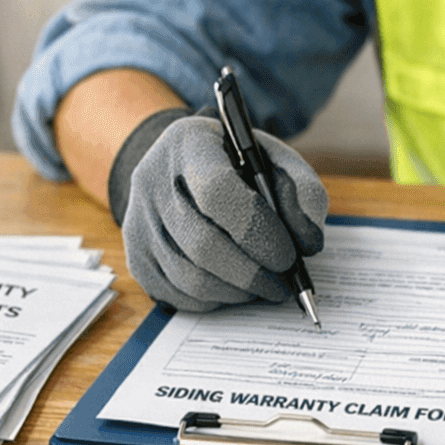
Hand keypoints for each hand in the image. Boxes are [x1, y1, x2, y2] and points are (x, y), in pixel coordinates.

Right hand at [117, 114, 327, 311]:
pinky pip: (176, 294)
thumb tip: (308, 242)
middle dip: (253, 273)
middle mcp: (152, 181)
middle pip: (202, 244)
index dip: (257, 230)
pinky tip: (237, 287)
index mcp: (190, 145)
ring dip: (237, 291)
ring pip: (189, 277)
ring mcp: (138, 221)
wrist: (181, 166)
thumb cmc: (237, 164)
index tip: (289, 255)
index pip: (217, 191)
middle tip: (285, 284)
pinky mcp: (136, 256)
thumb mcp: (275, 160)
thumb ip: (303, 191)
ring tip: (266, 286)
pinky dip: (215, 300)